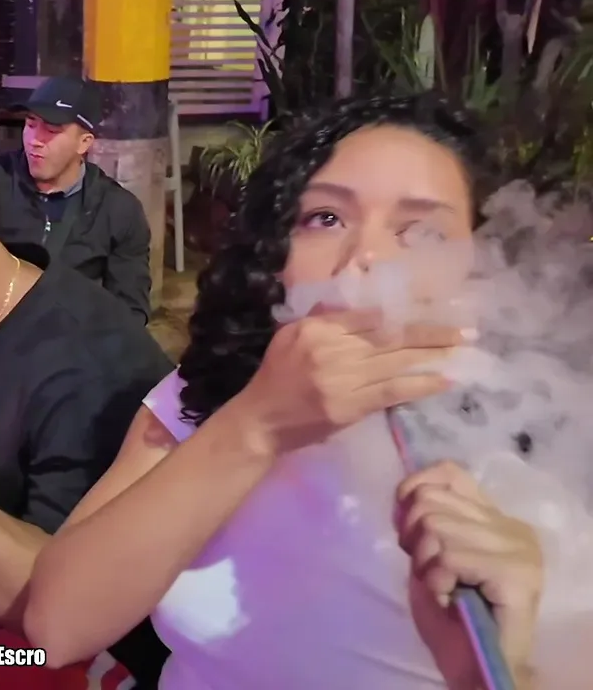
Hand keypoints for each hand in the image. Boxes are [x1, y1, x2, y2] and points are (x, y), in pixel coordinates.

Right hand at [234, 307, 469, 453]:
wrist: (260, 421)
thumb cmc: (276, 378)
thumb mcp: (289, 338)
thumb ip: (321, 320)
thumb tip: (359, 306)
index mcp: (316, 328)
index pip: (369, 316)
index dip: (406, 313)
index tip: (435, 309)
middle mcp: (331, 349)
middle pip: (390, 336)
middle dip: (431, 333)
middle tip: (466, 330)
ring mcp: (342, 378)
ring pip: (396, 362)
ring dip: (434, 356)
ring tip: (463, 350)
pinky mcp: (350, 406)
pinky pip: (393, 391)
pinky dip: (420, 385)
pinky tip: (445, 380)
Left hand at [396, 462, 542, 688]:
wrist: (476, 666)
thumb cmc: (450, 617)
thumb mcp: (428, 556)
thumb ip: (425, 522)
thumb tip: (405, 491)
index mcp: (495, 518)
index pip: (449, 473)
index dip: (413, 490)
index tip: (403, 527)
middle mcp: (512, 527)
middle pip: (431, 501)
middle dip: (413, 538)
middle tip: (428, 571)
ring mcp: (519, 549)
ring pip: (436, 527)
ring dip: (424, 564)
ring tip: (442, 587)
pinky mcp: (515, 573)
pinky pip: (448, 557)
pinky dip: (435, 580)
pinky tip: (448, 597)